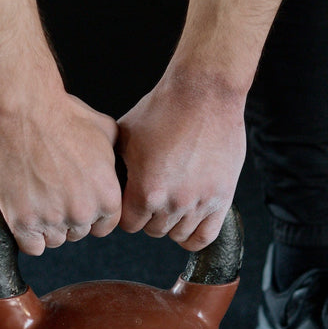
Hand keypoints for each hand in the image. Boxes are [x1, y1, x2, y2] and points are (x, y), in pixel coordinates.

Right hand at [0, 92, 121, 255]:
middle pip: (78, 233)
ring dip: (47, 225)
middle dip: (68, 217)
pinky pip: (31, 246)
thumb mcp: (106, 133)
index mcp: (107, 197)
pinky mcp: (22, 221)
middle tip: (54, 192)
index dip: (90, 214)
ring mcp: (52, 219)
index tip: (77, 201)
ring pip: (54, 240)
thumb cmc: (64, 115)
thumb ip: (115, 160)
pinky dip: (28, 235)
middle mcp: (82, 213)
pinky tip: (27, 213)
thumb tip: (119, 168)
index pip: (103, 226)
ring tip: (38, 197)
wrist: (25, 110)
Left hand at [117, 77, 246, 250]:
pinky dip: (193, 236)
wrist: (204, 92)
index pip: (129, 224)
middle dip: (149, 216)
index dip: (127, 212)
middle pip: (153, 230)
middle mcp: (173, 202)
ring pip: (178, 235)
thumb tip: (105, 185)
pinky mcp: (222, 198)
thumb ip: (117, 169)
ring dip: (171, 222)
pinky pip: (206, 236)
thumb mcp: (125, 137)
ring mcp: (199, 202)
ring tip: (171, 202)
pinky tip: (188, 224)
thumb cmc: (163, 109)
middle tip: (153, 196)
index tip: (131, 201)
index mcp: (145, 190)